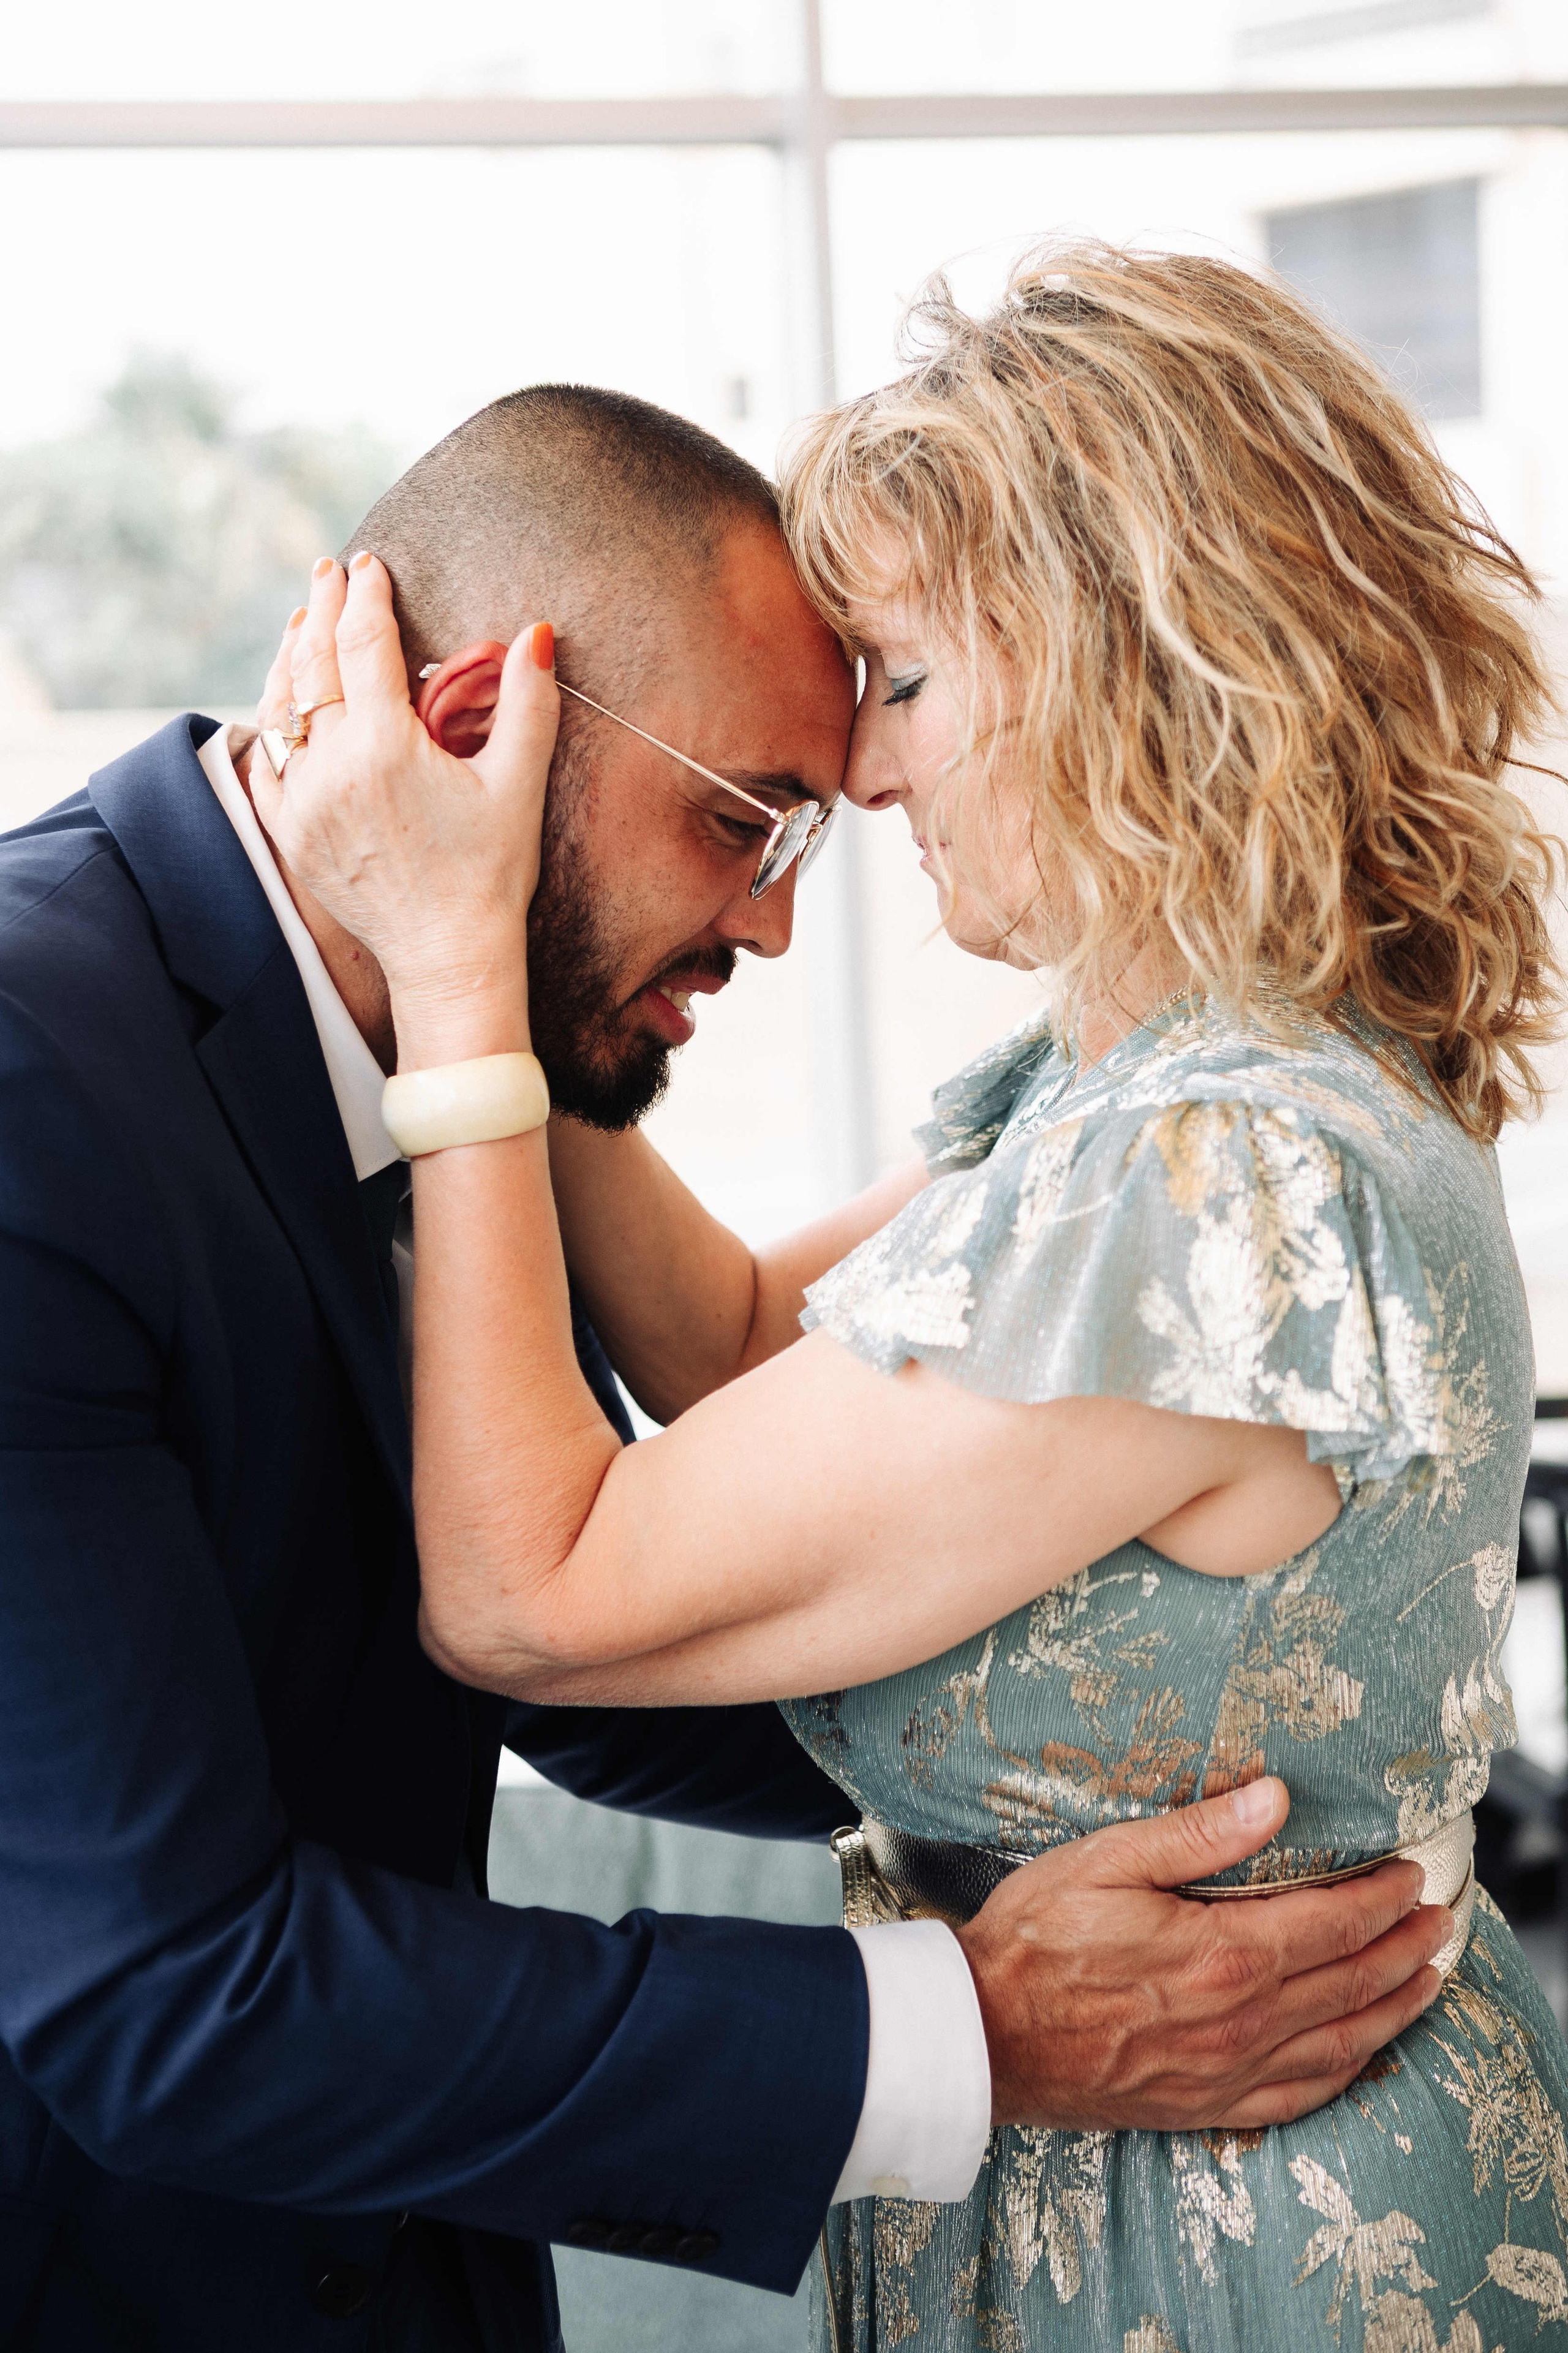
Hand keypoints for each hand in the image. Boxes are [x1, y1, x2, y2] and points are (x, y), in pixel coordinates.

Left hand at [251, 554, 559, 1048]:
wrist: (447, 956)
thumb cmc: (491, 874)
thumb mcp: (517, 785)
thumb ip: (527, 703)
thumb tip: (536, 632)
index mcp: (385, 747)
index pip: (363, 643)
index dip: (365, 596)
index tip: (369, 566)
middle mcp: (332, 768)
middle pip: (312, 663)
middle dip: (321, 609)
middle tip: (329, 573)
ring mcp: (303, 802)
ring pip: (280, 708)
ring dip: (290, 658)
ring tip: (301, 624)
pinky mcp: (290, 833)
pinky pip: (265, 761)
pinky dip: (271, 720)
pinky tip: (282, 701)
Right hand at [954, 1777, 1447, 2131]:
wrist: (986, 2035)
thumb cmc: (1036, 1940)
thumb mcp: (1107, 1859)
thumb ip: (1198, 1832)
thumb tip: (1274, 1798)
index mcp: (1222, 1954)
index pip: (1333, 1922)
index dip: (1381, 1897)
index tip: (1408, 1874)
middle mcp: (1240, 2021)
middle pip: (1353, 1982)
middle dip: (1406, 1947)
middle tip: (1438, 1919)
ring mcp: (1228, 2072)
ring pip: (1343, 2044)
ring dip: (1395, 2008)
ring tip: (1428, 1980)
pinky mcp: (1207, 2107)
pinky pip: (1302, 2096)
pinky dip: (1348, 2072)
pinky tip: (1363, 2054)